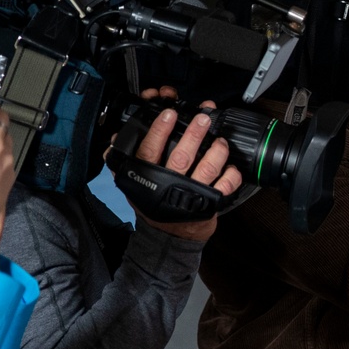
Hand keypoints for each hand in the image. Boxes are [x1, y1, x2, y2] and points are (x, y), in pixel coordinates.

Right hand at [129, 87, 243, 239]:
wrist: (169, 235)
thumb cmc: (153, 204)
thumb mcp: (132, 184)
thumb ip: (124, 161)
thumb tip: (117, 138)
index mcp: (147, 177)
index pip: (149, 150)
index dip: (159, 131)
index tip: (169, 113)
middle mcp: (168, 184)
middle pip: (181, 156)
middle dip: (194, 134)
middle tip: (203, 118)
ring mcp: (191, 194)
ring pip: (207, 169)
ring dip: (216, 151)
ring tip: (220, 140)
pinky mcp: (210, 204)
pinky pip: (225, 187)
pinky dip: (232, 174)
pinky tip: (232, 166)